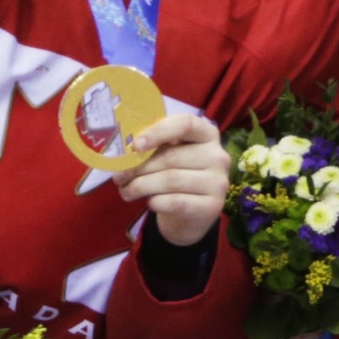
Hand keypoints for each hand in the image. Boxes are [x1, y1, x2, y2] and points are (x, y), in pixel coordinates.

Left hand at [115, 113, 230, 245]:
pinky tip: (150, 202)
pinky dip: (156, 202)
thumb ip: (155, 146)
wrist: (191, 214)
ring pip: (171, 180)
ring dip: (141, 187)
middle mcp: (218, 156)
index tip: (135, 145)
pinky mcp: (213, 206)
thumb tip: (125, 149)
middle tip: (119, 176)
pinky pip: (176, 201)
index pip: (185, 124)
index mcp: (207, 135)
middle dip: (139, 167)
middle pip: (172, 157)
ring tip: (126, 191)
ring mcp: (219, 182)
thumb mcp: (168, 155)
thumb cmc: (176, 176)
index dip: (158, 131)